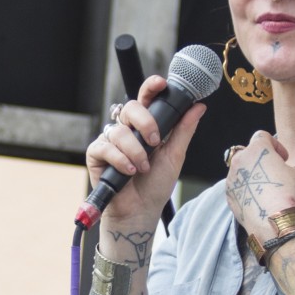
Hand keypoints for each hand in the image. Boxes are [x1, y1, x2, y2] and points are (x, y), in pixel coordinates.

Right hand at [88, 75, 205, 224]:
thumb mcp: (175, 156)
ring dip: (135, 150)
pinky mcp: (96, 155)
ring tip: (142, 168)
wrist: (141, 211)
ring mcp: (110, 141)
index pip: (146, 99)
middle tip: (155, 142)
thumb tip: (199, 107)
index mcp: (145, 126)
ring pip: (119, 130)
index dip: (151, 87)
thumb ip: (184, 131)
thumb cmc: (155, 185)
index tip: (161, 84)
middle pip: (131, 108)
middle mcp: (126, 130)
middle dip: (145, 122)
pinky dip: (119, 159)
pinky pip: (105, 147)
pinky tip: (128, 171)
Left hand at [225, 130, 294, 238]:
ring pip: (240, 170)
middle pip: (247, 152)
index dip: (275, 145)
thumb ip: (282, 166)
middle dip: (259, 159)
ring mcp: (231, 178)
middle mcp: (239, 160)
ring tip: (264, 188)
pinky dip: (245, 189)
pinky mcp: (228, 195)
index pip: (262, 136)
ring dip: (251, 175)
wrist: (273, 221)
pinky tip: (257, 200)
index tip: (283, 158)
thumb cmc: (287, 193)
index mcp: (256, 149)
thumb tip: (277, 171)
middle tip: (272, 171)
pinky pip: (236, 186)